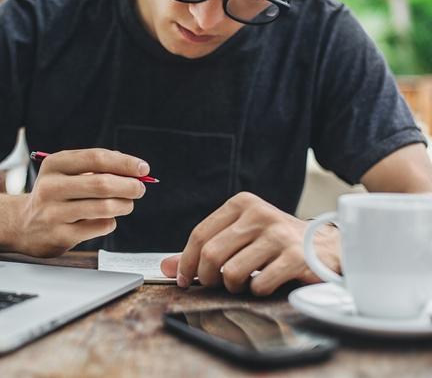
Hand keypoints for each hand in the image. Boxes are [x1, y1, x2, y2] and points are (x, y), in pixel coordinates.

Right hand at [16, 149, 148, 256]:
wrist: (23, 225)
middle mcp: (51, 187)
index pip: (96, 158)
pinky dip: (111, 222)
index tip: (144, 168)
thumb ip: (98, 167)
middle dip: (129, 186)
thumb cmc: (56, 194)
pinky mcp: (60, 235)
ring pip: (104, 207)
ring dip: (124, 205)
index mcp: (54, 164)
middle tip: (140, 189)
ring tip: (127, 204)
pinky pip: (100, 227)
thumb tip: (136, 170)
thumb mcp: (66, 172)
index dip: (125, 163)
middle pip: (101, 184)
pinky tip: (106, 219)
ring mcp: (53, 213)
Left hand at [160, 192, 340, 295]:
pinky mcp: (296, 257)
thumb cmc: (276, 244)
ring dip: (233, 286)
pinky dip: (257, 291)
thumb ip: (204, 250)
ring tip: (243, 283)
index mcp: (242, 204)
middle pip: (211, 254)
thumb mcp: (240, 238)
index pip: (200, 234)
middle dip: (207, 277)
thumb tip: (167, 266)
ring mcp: (279, 234)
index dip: (187, 262)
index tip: (184, 279)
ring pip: (232, 271)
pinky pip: (259, 284)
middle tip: (214, 285)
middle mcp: (259, 214)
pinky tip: (265, 283)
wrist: (327, 248)